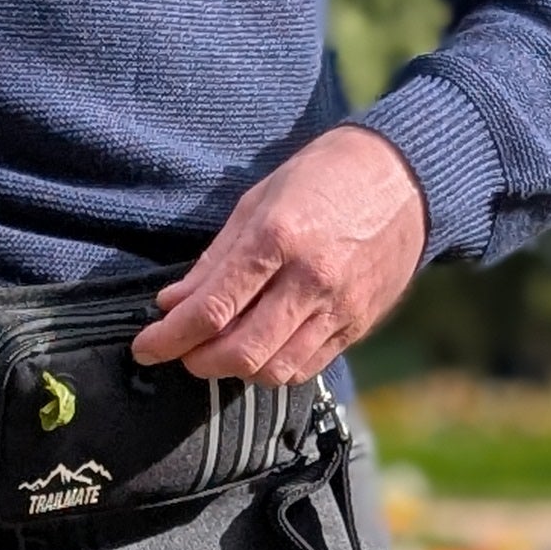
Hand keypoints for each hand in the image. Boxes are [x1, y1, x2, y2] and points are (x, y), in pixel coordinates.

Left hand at [133, 125, 428, 384]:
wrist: (405, 179)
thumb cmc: (323, 179)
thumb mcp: (258, 202)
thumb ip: (215, 259)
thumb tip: (173, 303)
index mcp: (279, 238)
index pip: (213, 308)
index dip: (170, 337)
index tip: (145, 347)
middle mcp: (311, 279)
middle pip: (242, 351)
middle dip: (198, 361)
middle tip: (180, 351)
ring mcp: (338, 307)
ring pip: (275, 369)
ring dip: (236, 370)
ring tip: (217, 351)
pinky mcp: (357, 325)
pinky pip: (307, 366)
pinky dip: (273, 369)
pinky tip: (257, 351)